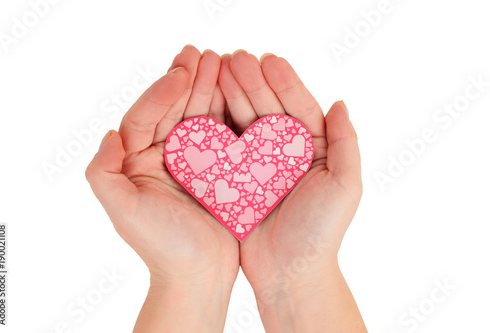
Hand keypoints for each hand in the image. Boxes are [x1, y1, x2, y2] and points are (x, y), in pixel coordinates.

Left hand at [86, 45, 238, 331]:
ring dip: (209, 88)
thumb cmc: (162, 247)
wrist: (198, 275)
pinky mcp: (217, 167)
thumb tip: (109, 134)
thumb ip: (105, 173)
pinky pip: (221, 132)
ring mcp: (191, 159)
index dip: (160, 91)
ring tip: (222, 60)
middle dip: (187, 80)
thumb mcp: (124, 212)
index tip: (181, 71)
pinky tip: (238, 90)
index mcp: (136, 161)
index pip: (143, 116)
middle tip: (202, 53)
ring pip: (198, 115)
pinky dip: (228, 110)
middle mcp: (162, 155)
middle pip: (172, 109)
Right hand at [219, 51, 365, 331]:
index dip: (285, 83)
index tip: (268, 59)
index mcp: (314, 150)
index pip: (299, 108)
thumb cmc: (321, 232)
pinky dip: (218, 126)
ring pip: (245, 124)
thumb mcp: (345, 186)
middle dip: (253, 82)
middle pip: (269, 110)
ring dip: (233, 96)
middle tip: (235, 56)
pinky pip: (227, 148)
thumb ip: (347, 142)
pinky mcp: (236, 179)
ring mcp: (259, 165)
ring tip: (218, 69)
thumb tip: (340, 100)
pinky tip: (206, 103)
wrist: (289, 273)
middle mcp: (285, 154)